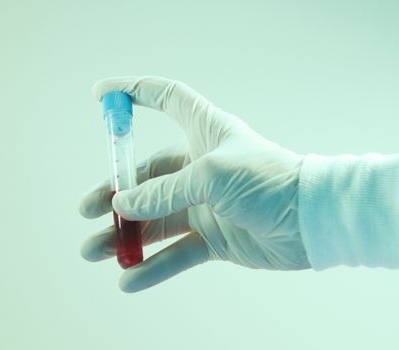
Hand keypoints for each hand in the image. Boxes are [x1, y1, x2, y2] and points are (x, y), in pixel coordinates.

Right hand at [79, 76, 309, 292]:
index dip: (134, 93)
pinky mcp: (214, 238)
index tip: (101, 97)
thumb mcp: (212, 176)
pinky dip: (154, 266)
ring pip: (156, 220)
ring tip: (94, 251)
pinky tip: (130, 279)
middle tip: (88, 211)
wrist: (311, 221)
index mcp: (205, 132)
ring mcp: (206, 204)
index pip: (166, 100)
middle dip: (115, 193)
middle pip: (147, 176)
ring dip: (126, 236)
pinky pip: (177, 253)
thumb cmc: (269, 181)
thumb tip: (123, 205)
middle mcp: (201, 166)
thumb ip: (165, 191)